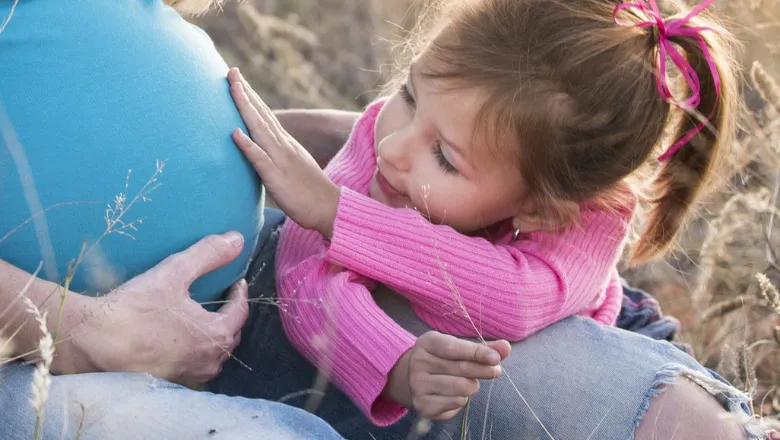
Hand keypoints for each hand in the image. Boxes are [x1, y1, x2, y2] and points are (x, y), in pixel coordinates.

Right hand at [70, 232, 249, 388]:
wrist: (92, 342)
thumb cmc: (135, 309)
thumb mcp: (174, 273)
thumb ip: (208, 255)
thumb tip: (236, 240)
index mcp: (217, 335)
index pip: (240, 312)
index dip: (239, 295)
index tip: (236, 282)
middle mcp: (208, 362)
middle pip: (229, 336)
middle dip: (229, 317)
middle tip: (221, 300)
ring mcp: (189, 377)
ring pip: (212, 356)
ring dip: (211, 338)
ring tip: (201, 320)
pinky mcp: (168, 384)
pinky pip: (191, 368)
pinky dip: (192, 354)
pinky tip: (178, 343)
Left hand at [228, 68, 339, 238]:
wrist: (330, 208)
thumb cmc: (310, 193)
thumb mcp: (292, 168)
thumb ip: (278, 156)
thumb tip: (262, 151)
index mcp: (286, 144)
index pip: (266, 116)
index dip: (251, 97)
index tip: (237, 79)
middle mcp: (283, 146)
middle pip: (261, 115)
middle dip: (245, 92)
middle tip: (231, 71)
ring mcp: (281, 160)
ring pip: (260, 129)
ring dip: (245, 108)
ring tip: (232, 88)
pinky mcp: (277, 178)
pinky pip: (260, 159)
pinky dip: (248, 145)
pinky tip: (235, 133)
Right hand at [384, 331, 510, 420]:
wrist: (415, 378)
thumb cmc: (443, 359)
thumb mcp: (459, 347)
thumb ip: (482, 348)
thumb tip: (505, 347)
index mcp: (427, 343)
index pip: (454, 348)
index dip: (477, 353)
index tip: (496, 358)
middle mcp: (418, 363)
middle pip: (461, 369)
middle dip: (484, 370)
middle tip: (496, 371)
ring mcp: (418, 385)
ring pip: (461, 388)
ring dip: (472, 386)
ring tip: (467, 382)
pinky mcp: (423, 405)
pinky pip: (456, 403)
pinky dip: (463, 399)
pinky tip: (455, 393)